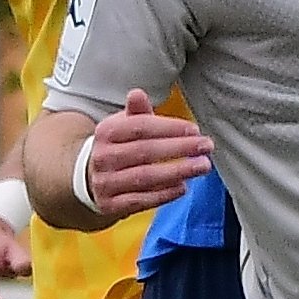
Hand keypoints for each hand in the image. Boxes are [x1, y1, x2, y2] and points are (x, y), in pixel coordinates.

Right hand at [85, 89, 212, 220]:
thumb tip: (137, 94)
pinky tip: (183, 187)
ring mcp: (105, 182)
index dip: (169, 128)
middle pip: (145, 151)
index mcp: (106, 132)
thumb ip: (137, 112)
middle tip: (206, 147)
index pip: (140, 127)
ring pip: (145, 177)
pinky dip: (164, 194)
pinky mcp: (110, 205)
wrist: (91, 179)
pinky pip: (141, 201)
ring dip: (177, 171)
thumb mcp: (123, 125)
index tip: (194, 130)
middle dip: (179, 148)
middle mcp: (103, 157)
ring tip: (202, 166)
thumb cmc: (118, 147)